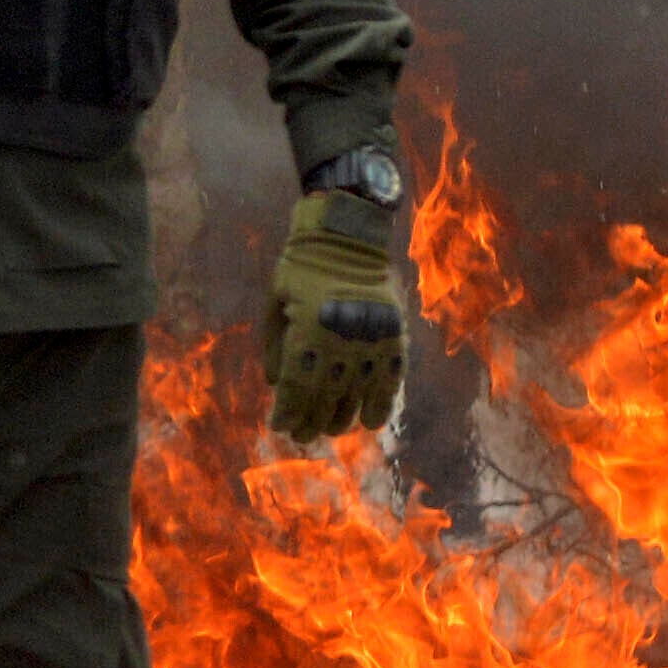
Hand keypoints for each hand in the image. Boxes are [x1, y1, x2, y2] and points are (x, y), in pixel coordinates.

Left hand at [265, 192, 409, 443]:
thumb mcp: (275, 302)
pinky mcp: (393, 334)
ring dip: (342, 418)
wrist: (348, 232)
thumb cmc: (301, 266)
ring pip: (357, 394)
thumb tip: (276, 386)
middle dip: (310, 421)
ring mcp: (371, 338)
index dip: (287, 412)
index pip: (297, 387)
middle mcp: (342, 338)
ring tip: (330, 427)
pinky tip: (370, 421)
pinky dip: (382, 403)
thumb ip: (274, 346)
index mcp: (308, 330)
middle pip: (326, 396)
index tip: (279, 426)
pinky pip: (391, 378)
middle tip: (301, 435)